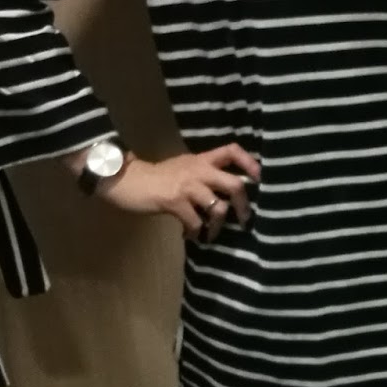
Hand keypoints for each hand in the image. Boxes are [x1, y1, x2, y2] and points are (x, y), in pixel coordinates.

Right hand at [97, 145, 260, 240]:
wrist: (127, 180)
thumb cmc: (157, 177)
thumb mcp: (183, 168)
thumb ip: (203, 175)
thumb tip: (225, 194)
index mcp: (202, 160)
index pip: (232, 151)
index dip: (250, 163)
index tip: (259, 179)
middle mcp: (198, 170)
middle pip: (234, 184)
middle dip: (244, 206)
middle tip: (245, 219)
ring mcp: (187, 186)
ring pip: (218, 207)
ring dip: (218, 226)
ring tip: (211, 234)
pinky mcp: (174, 201)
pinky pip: (196, 222)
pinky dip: (196, 233)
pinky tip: (190, 235)